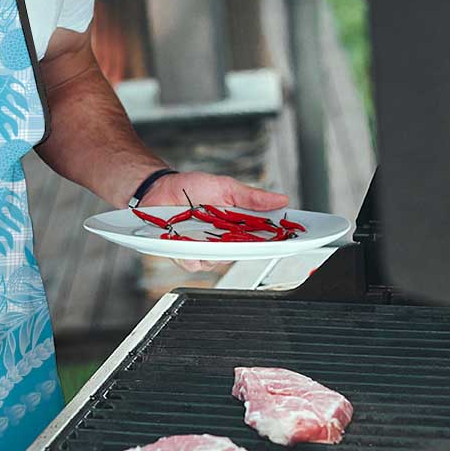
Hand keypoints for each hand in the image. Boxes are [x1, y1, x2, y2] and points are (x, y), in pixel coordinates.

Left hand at [142, 171, 289, 273]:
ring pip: (217, 262)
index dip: (276, 241)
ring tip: (208, 234)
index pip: (261, 238)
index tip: (290, 239)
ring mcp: (203, 249)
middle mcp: (222, 241)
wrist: (159, 188)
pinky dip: (191, 255)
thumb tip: (281, 199)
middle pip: (241, 254)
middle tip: (245, 237)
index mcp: (236, 226)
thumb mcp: (225, 187)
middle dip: (245, 248)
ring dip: (214, 250)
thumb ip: (251, 197)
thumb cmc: (191, 188)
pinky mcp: (183, 254)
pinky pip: (192, 263)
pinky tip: (188, 243)